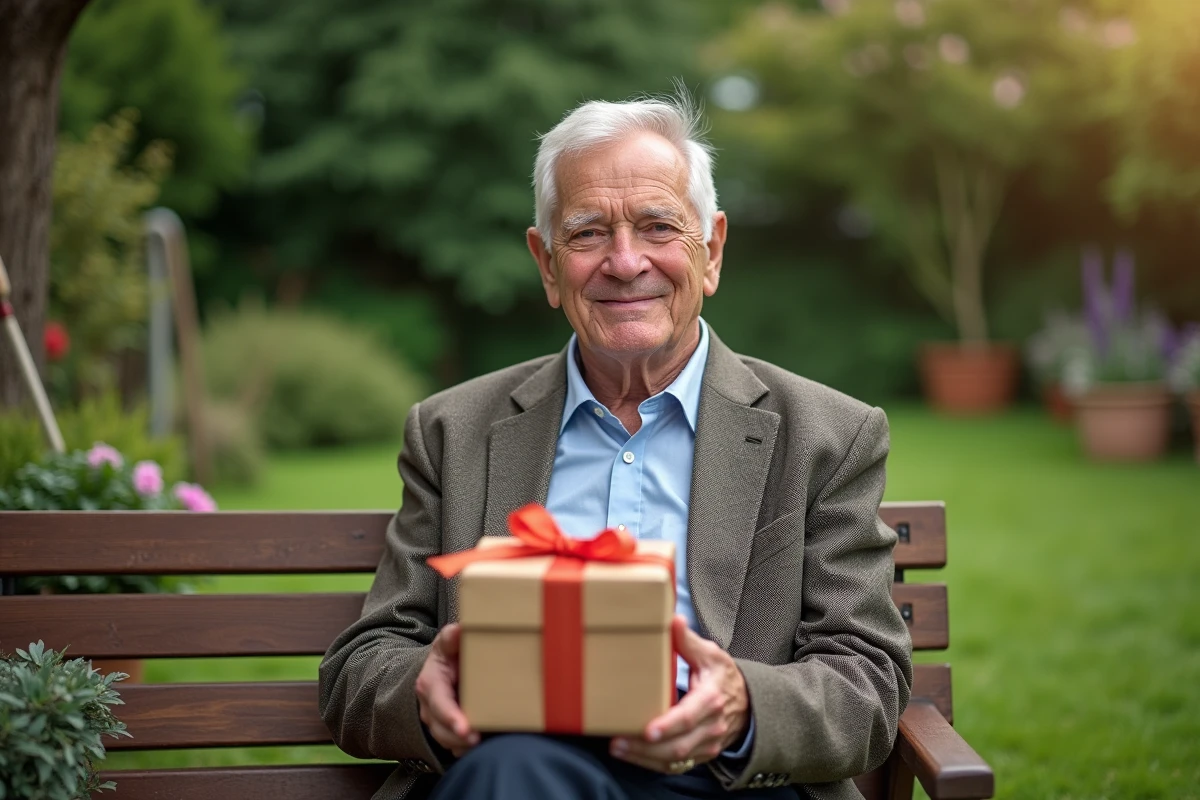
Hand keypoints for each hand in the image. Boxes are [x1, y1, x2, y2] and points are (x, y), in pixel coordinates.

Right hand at [414, 623, 479, 756]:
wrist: (442, 668)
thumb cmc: (449, 654)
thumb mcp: (448, 642)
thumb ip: (452, 636)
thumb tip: (460, 628)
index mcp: (430, 684)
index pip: (440, 705)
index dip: (452, 718)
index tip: (466, 729)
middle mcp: (430, 707)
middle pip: (442, 730)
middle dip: (459, 739)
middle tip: (479, 740)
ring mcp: (437, 722)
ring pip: (448, 742)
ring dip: (464, 747)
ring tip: (484, 746)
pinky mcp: (448, 732)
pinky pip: (455, 748)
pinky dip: (467, 750)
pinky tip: (485, 747)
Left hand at [610, 615, 749, 772]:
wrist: (750, 705)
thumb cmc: (724, 677)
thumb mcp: (711, 655)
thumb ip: (688, 641)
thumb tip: (673, 620)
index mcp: (711, 700)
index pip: (688, 718)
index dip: (668, 726)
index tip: (648, 730)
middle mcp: (710, 726)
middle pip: (677, 745)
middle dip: (645, 748)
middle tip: (617, 741)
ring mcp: (707, 744)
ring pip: (675, 759)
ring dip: (644, 758)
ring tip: (618, 748)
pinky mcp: (701, 755)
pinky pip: (676, 766)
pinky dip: (652, 764)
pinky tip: (632, 756)